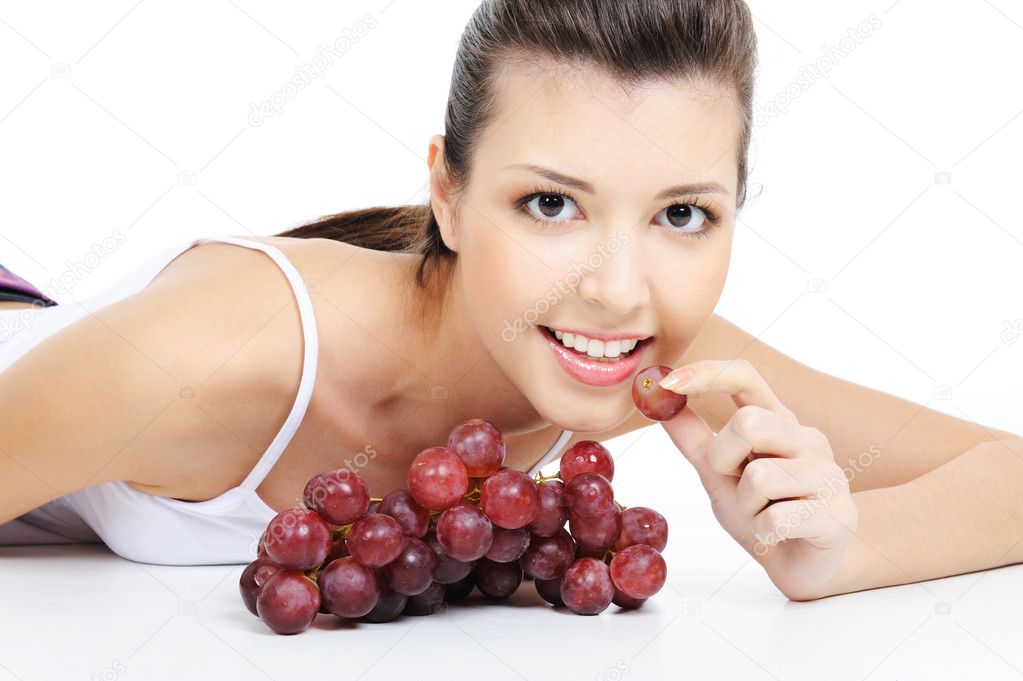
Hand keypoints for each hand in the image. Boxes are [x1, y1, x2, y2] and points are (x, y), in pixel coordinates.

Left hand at [657, 359, 857, 599]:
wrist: (802, 568)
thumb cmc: (763, 514)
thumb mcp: (718, 475)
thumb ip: (693, 440)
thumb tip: (659, 402)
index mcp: (778, 422)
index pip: (745, 377)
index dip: (707, 374)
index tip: (669, 384)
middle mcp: (808, 440)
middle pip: (750, 422)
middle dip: (724, 459)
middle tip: (736, 486)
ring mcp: (830, 475)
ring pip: (761, 476)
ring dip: (747, 506)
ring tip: (763, 515)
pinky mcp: (839, 515)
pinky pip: (776, 519)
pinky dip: (763, 533)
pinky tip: (779, 536)